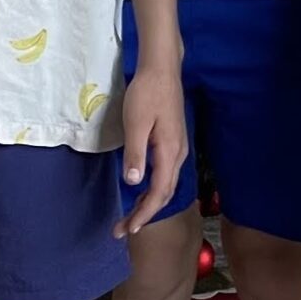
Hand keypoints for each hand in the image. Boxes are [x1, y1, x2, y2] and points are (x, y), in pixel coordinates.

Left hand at [117, 56, 187, 236]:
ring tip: (130, 217)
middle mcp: (178, 155)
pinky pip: (165, 175)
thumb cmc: (147, 93)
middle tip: (122, 230)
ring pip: (165, 185)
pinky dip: (153, 190)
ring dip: (148, 204)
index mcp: (170, 152)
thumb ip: (136, 153)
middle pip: (164, 194)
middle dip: (144, 214)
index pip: (159, 192)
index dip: (145, 213)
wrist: (162, 69)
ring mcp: (177, 149)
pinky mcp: (173, 143)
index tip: (130, 229)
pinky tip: (141, 192)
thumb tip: (133, 183)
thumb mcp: (137, 123)